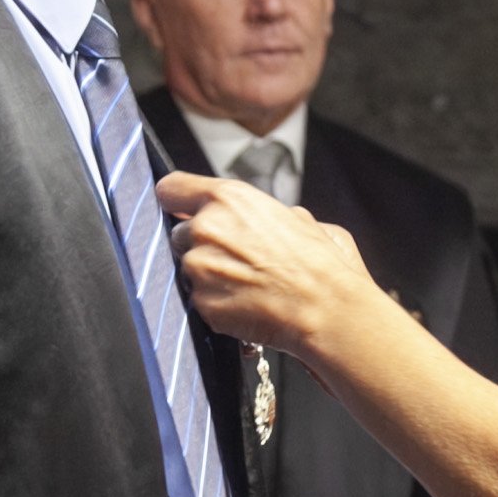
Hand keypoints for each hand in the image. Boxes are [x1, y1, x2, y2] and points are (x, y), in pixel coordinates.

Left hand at [161, 171, 388, 359]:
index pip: (171, 188)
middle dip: (201, 245)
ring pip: (190, 268)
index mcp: (228, 198)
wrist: (325, 308)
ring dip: (209, 275)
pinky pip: (200, 299)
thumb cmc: (319, 263)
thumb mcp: (297, 217)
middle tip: (236, 259)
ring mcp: (199, 267)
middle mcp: (205, 228)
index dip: (176, 201)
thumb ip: (261, 212)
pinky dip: (217, 302)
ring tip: (247, 284)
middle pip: (180, 233)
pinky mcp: (201, 301)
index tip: (180, 209)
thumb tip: (255, 218)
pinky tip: (246, 303)